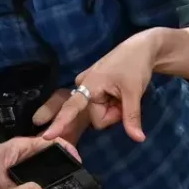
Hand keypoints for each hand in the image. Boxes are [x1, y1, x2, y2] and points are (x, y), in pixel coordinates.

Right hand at [41, 29, 161, 142]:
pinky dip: (112, 105)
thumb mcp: (134, 92)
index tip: (46, 136)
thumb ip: (131, 117)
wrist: (141, 49)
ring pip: (100, 114)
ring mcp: (87, 88)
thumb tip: (138, 139)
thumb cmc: (135, 65)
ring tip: (123, 94)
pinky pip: (100, 107)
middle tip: (125, 99)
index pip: (71, 108)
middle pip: (96, 118)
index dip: (60, 123)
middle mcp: (82, 87)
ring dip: (114, 109)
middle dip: (113, 114)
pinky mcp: (94, 90)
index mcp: (88, 85)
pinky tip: (119, 94)